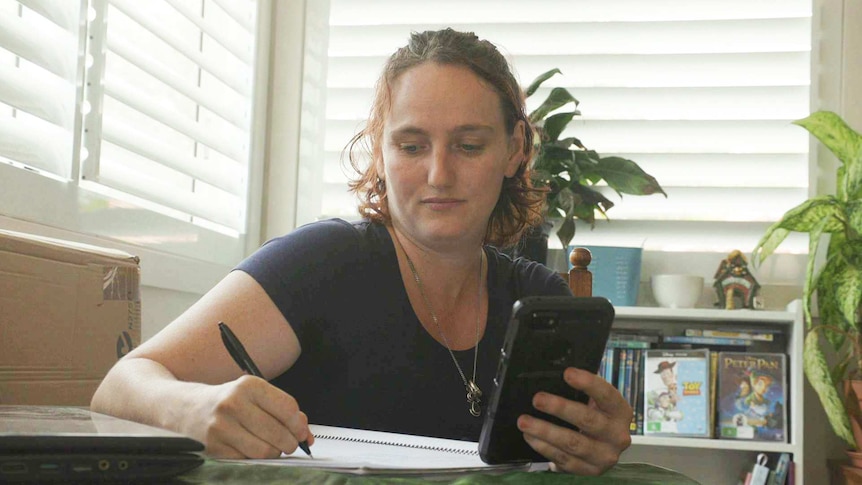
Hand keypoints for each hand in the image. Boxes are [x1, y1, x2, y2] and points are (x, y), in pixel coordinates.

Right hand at [183, 375, 313, 458]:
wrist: (186, 409)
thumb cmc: (228, 401)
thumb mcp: (254, 395)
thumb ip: (283, 410)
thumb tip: (306, 434)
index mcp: (248, 386)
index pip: (287, 408)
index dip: (299, 424)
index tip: (302, 431)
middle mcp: (233, 404)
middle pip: (278, 433)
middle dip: (290, 442)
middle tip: (290, 443)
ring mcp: (221, 427)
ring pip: (264, 451)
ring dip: (274, 453)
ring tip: (271, 446)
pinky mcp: (214, 448)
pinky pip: (247, 460)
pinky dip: (255, 458)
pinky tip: (250, 448)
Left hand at [516, 368, 631, 474]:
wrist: (601, 449)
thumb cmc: (594, 416)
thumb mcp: (595, 403)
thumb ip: (581, 392)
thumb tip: (551, 377)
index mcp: (621, 412)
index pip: (607, 395)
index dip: (588, 383)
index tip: (567, 373)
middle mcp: (618, 435)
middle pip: (587, 420)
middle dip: (560, 408)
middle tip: (537, 399)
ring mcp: (604, 456)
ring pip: (572, 443)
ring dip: (545, 431)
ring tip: (524, 421)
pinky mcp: (589, 471)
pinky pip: (563, 459)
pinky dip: (544, 447)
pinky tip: (530, 436)